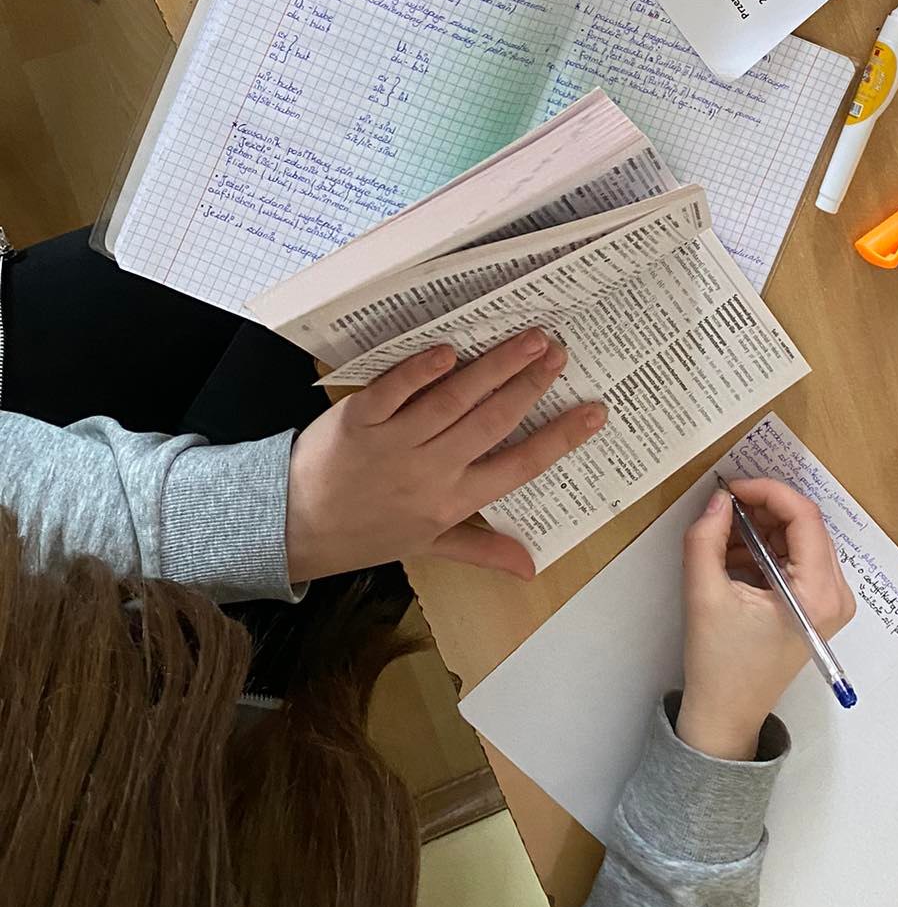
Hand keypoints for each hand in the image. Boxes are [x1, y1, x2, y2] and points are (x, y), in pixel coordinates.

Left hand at [285, 332, 606, 582]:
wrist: (294, 524)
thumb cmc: (366, 532)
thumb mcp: (428, 545)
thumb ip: (482, 548)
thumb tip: (531, 567)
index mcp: (453, 501)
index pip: (519, 467)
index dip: (560, 438)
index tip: (595, 411)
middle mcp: (430, 471)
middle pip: (493, 422)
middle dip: (531, 385)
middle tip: (560, 353)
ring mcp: (394, 443)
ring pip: (455, 400)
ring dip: (496, 367)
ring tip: (530, 339)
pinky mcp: (359, 419)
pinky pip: (396, 391)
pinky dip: (421, 371)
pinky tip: (450, 349)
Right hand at [675, 477, 855, 761]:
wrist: (726, 715)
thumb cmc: (720, 664)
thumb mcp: (705, 595)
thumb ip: (707, 539)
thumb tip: (719, 500)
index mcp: (818, 593)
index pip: (804, 517)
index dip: (767, 492)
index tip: (732, 488)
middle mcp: (836, 595)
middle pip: (806, 526)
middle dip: (763, 510)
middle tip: (724, 508)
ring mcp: (830, 602)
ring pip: (799, 540)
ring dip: (762, 529)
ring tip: (722, 538)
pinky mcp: (817, 607)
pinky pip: (796, 560)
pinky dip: (766, 549)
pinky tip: (733, 556)